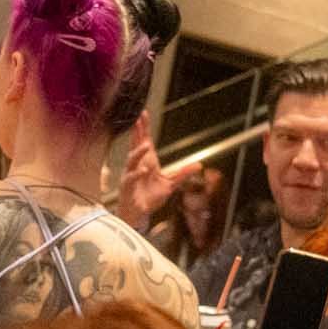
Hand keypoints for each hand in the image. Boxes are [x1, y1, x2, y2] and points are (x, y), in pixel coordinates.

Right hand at [115, 114, 199, 230]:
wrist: (139, 215)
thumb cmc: (150, 198)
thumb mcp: (170, 184)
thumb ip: (183, 173)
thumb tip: (199, 165)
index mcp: (146, 161)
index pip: (144, 140)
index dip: (143, 127)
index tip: (144, 113)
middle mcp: (136, 165)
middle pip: (135, 145)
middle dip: (137, 131)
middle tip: (138, 118)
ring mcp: (130, 176)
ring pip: (131, 160)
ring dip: (138, 152)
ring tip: (146, 145)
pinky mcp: (127, 188)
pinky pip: (130, 178)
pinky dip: (136, 174)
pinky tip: (143, 169)